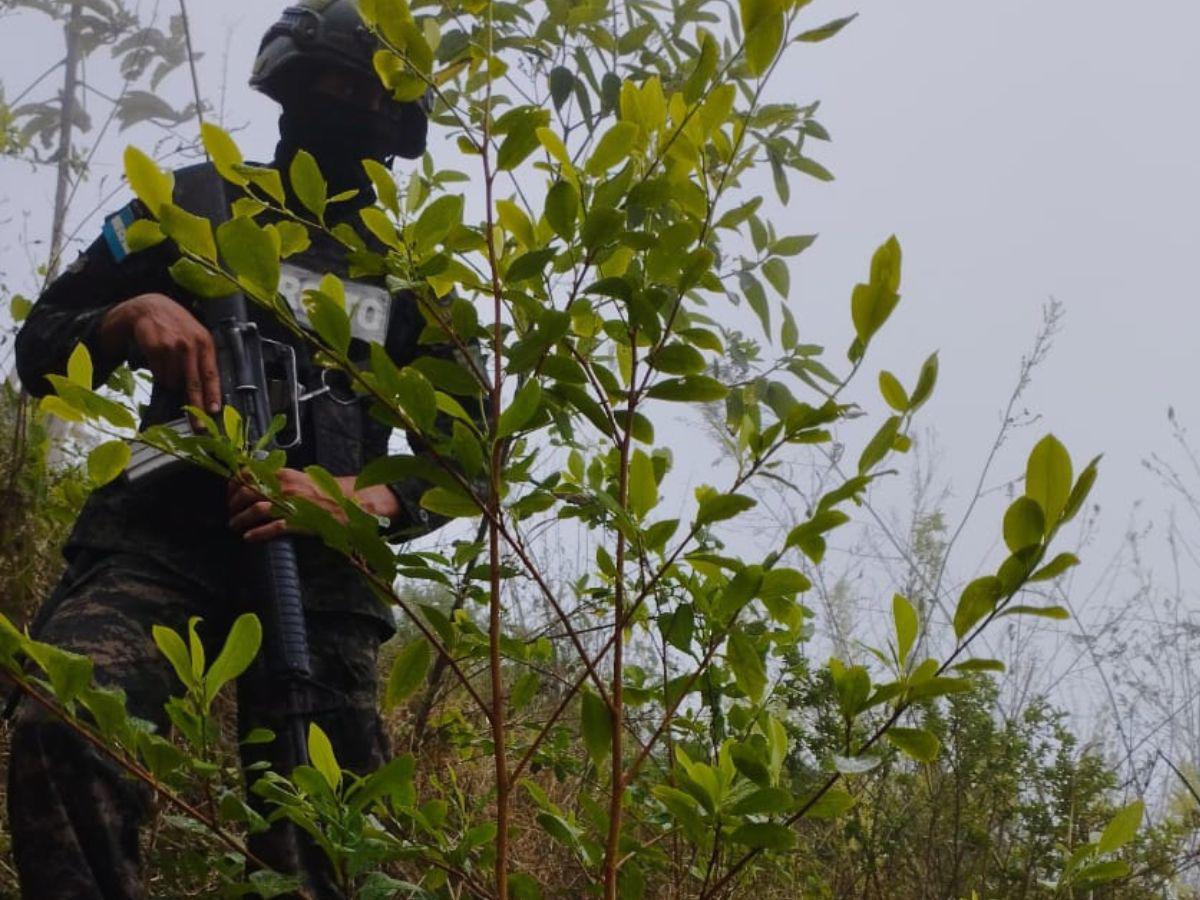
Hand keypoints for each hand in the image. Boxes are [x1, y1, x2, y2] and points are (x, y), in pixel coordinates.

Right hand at [98, 293, 220, 414]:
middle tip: (198, 425)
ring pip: (173, 380)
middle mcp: (190, 345)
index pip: (211, 373)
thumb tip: (208, 391)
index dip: (212, 394)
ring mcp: (172, 346)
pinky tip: (159, 361)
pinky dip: (159, 373)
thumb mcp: (195, 337)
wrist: (149, 308)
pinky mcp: (155, 348)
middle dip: (196, 406)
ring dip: (172, 382)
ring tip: (170, 368)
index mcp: (205, 343)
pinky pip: (158, 373)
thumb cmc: (176, 326)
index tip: (213, 411)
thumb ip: (202, 359)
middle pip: (194, 383)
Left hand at [227, 468, 401, 542]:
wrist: (353, 502)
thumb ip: (283, 479)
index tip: (230, 491)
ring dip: (240, 519)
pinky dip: (257, 534)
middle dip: (233, 503)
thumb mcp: (304, 478)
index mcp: (286, 474)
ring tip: (234, 525)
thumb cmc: (329, 491)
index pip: (250, 473)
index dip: (235, 483)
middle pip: (248, 492)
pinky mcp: (299, 522)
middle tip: (230, 511)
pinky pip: (272, 528)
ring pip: (256, 510)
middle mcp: (285, 487)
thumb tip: (262, 482)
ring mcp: (291, 504)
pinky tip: (249, 538)